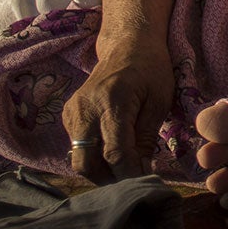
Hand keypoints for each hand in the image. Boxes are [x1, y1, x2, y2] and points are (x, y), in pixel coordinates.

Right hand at [62, 33, 173, 181]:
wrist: (127, 46)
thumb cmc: (151, 70)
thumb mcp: (159, 101)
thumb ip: (146, 138)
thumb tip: (141, 172)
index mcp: (112, 102)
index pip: (115, 152)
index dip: (129, 174)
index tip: (144, 183)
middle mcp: (85, 109)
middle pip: (87, 163)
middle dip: (109, 179)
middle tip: (131, 181)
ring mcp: (72, 112)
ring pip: (79, 158)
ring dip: (100, 170)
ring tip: (125, 167)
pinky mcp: (67, 115)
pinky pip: (77, 146)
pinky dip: (94, 156)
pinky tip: (113, 151)